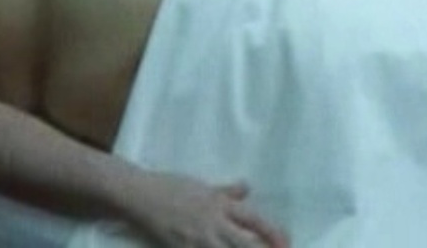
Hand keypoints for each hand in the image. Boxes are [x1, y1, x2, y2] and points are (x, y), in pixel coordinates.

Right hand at [129, 172, 288, 247]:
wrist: (139, 195)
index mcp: (220, 205)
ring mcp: (199, 240)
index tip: (286, 243)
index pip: (255, 221)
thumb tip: (246, 188)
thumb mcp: (200, 185)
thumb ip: (226, 192)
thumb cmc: (169, 185)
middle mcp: (214, 224)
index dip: (274, 235)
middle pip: (247, 244)